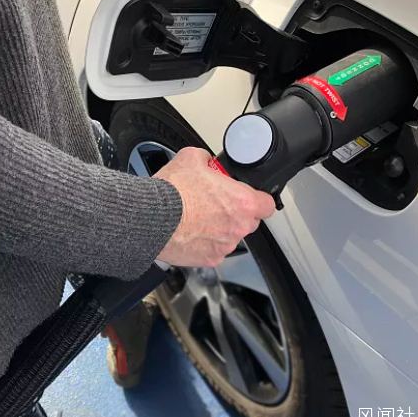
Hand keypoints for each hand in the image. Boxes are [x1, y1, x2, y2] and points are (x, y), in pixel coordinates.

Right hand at [155, 147, 275, 266]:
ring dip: (220, 229)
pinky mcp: (209, 259)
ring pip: (230, 237)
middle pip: (249, 221)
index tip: (249, 197)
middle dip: (236, 213)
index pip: (267, 205)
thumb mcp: (192, 157)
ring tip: (197, 218)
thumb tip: (207, 162)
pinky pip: (214, 250)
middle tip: (215, 204)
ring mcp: (225, 246)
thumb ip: (208, 160)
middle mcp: (238, 227)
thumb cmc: (172, 191)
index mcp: (242, 202)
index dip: (258, 199)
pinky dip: (205, 243)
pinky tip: (190, 231)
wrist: (150, 217)